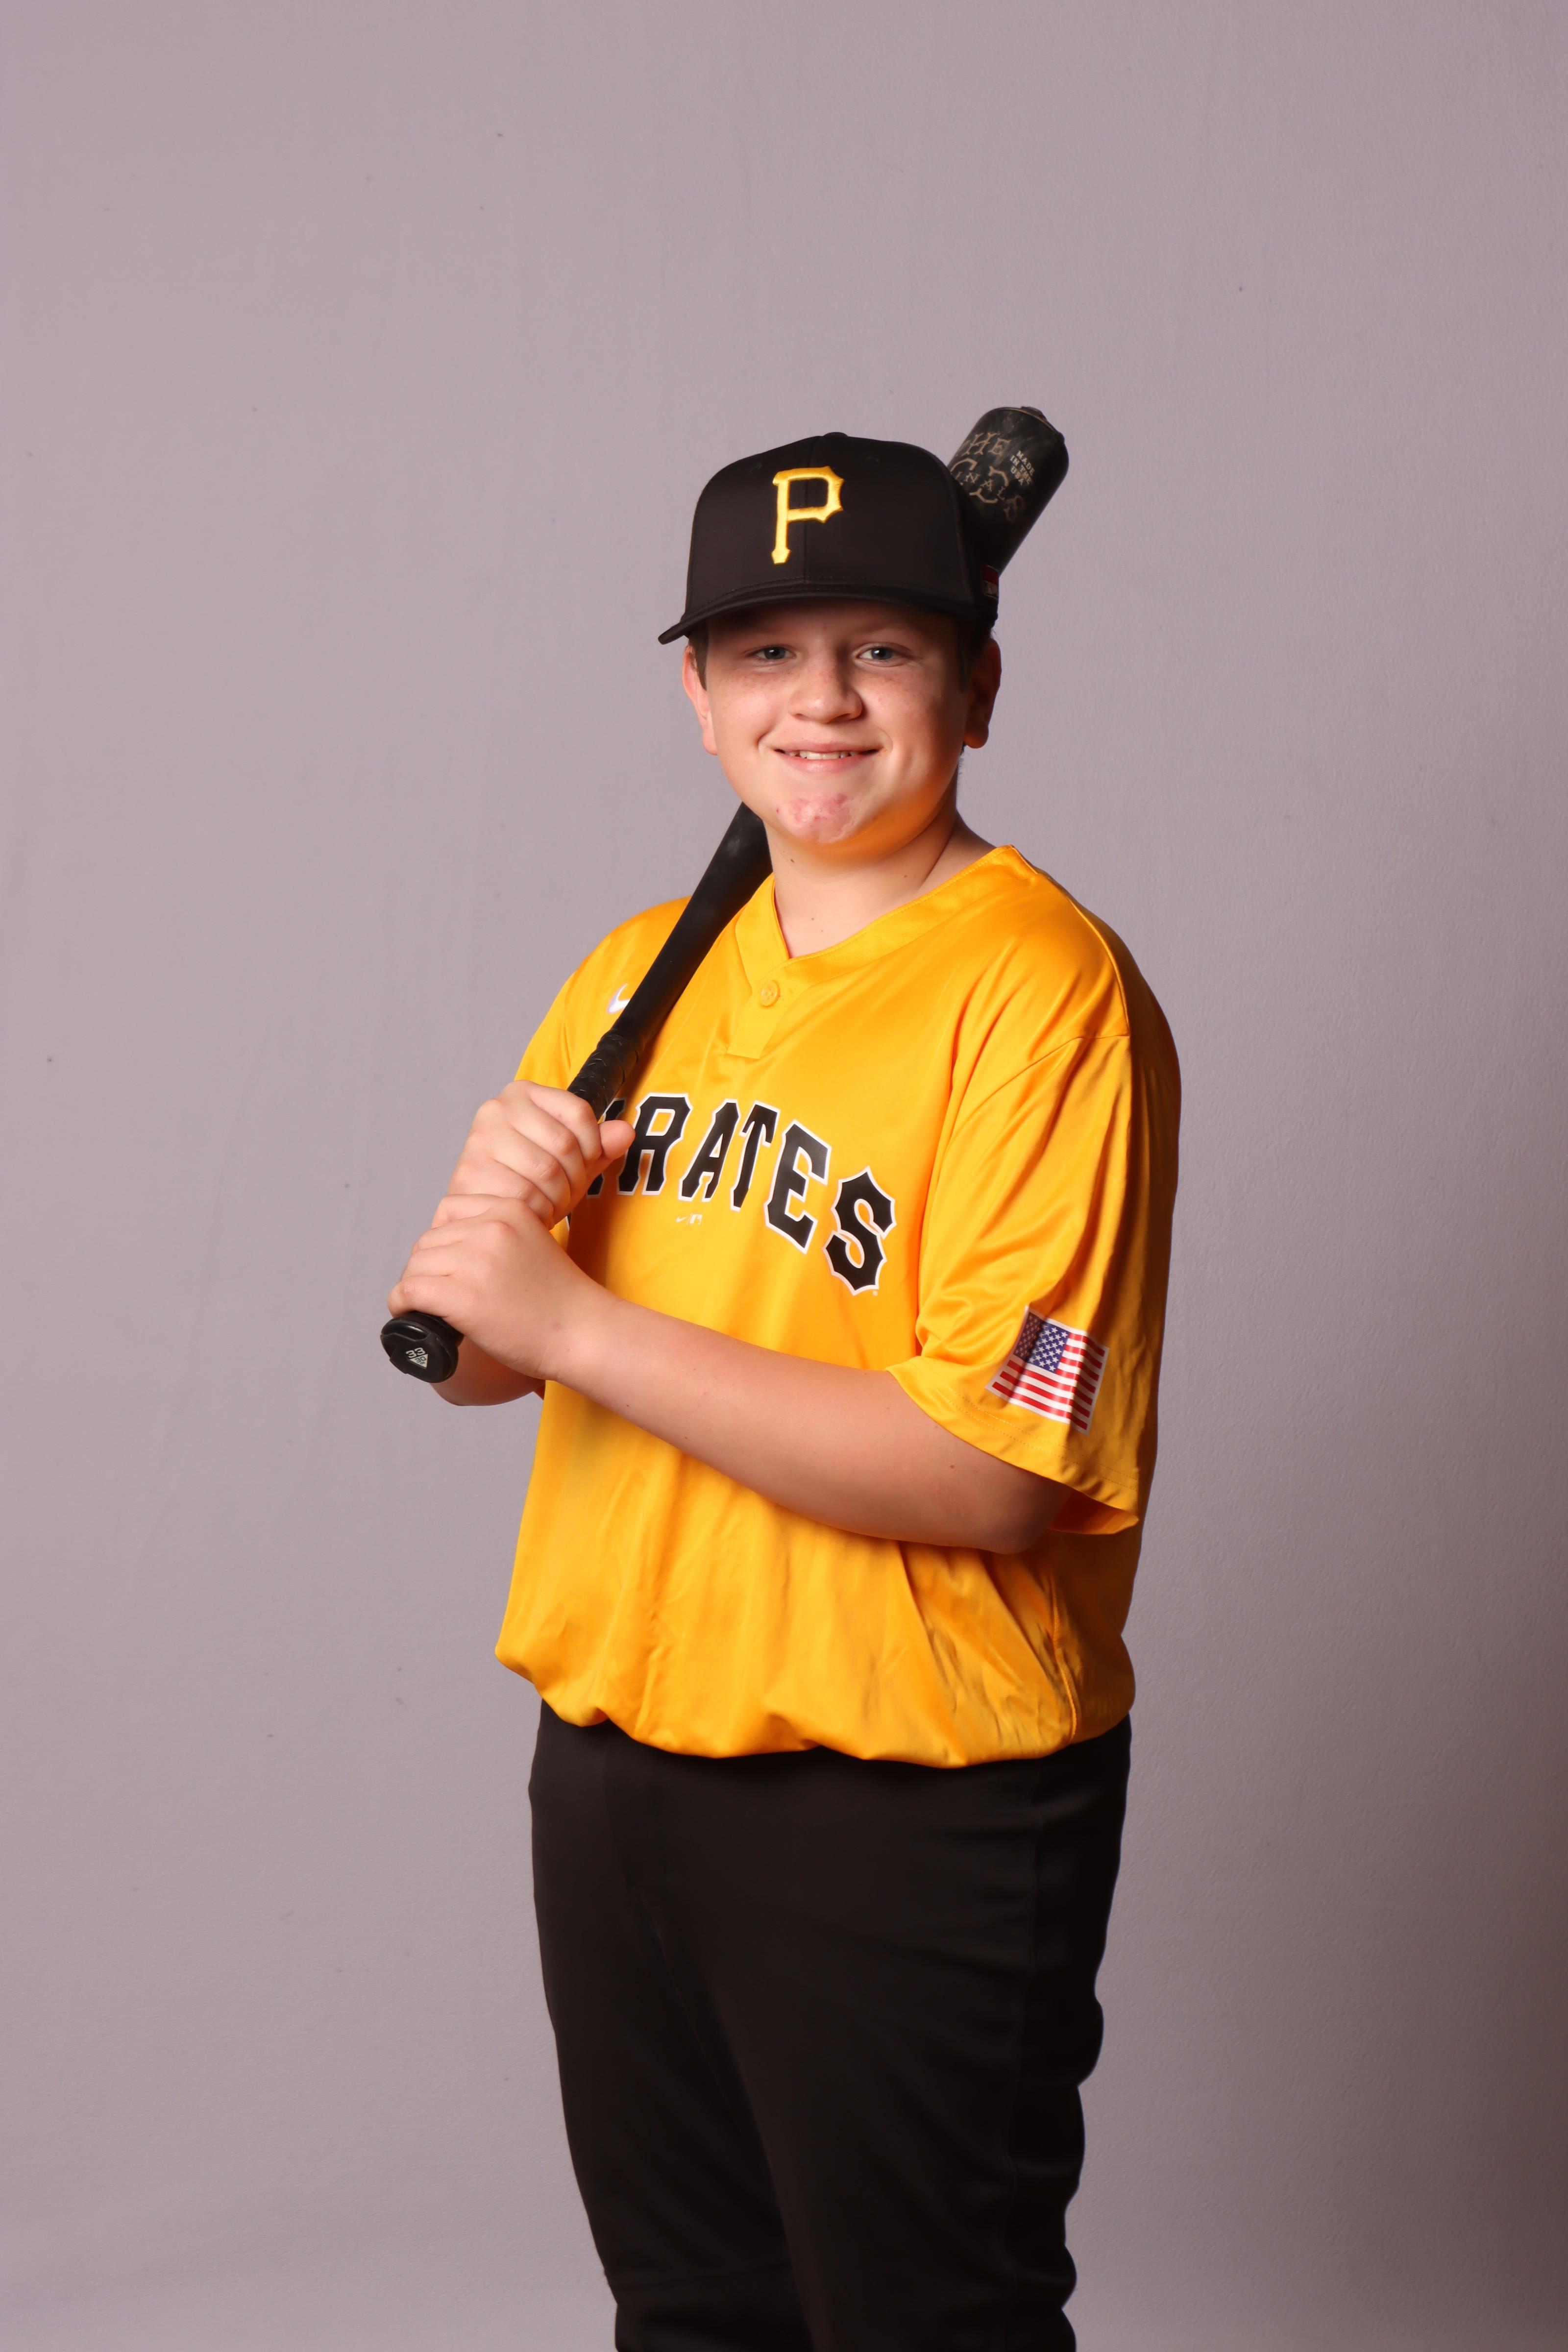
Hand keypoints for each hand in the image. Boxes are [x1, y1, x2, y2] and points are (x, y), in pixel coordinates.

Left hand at [387, 1191, 603, 1382]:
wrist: (583, 1333)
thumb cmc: (560, 1301)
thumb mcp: (533, 1245)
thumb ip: (498, 1238)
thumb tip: (447, 1252)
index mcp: (509, 1209)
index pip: (449, 1210)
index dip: (443, 1240)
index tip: (449, 1265)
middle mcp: (490, 1228)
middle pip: (428, 1241)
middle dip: (427, 1267)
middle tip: (437, 1292)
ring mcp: (475, 1261)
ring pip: (415, 1266)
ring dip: (415, 1287)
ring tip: (427, 1307)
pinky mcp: (462, 1296)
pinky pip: (409, 1292)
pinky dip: (401, 1305)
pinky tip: (410, 1315)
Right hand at [437, 1082, 633, 1228]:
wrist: (485, 1213)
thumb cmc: (529, 1181)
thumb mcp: (570, 1160)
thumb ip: (599, 1146)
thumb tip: (626, 1132)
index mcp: (522, 1093)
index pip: (579, 1111)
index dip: (592, 1146)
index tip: (584, 1165)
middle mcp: (497, 1108)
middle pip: (565, 1143)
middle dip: (575, 1178)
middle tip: (565, 1193)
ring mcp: (480, 1138)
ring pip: (547, 1171)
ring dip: (558, 1197)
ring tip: (549, 1202)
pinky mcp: (471, 1171)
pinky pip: (525, 1195)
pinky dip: (538, 1210)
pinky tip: (532, 1212)